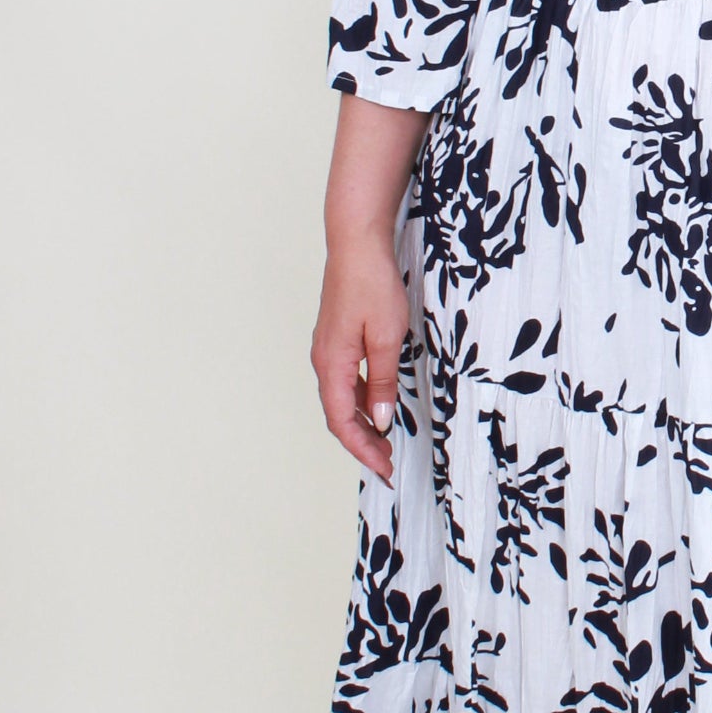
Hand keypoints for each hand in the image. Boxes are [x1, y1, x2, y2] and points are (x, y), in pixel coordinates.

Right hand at [311, 232, 409, 482]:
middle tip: (388, 464)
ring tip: (386, 441)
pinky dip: (362, 400)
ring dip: (363, 423)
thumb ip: (383, 381)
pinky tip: (380, 404)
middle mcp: (323, 361)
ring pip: (342, 399)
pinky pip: (346, 381)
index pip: (342, 422)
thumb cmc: (371, 284)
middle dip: (363, 443)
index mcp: (332, 365)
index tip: (384, 469)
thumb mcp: (387, 338)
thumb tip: (381, 419)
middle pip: (339, 415)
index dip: (363, 450)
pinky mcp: (337, 340)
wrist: (356, 244)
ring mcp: (328, 350)